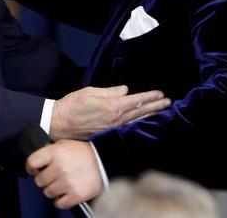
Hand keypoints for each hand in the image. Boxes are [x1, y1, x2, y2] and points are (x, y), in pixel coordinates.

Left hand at [27, 139, 102, 208]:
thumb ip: (49, 152)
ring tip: (61, 184)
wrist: (104, 162)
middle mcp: (59, 167)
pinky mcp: (76, 195)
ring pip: (47, 193)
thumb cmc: (83, 153)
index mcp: (55, 152)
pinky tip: (65, 193)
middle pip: (39, 181)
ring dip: (52, 190)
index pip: (32, 162)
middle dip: (44, 179)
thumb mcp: (63, 144)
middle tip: (52, 177)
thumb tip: (37, 162)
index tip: (33, 170)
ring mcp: (67, 182)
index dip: (30, 167)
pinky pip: (59, 204)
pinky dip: (60, 201)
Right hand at [50, 85, 170, 139]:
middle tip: (167, 102)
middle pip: (140, 113)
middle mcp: (116, 120)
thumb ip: (110, 91)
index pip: (136, 101)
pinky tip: (144, 123)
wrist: (59, 123)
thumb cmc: (72, 105)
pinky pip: (129, 129)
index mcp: (112, 106)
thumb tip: (125, 90)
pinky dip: (139, 124)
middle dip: (155, 106)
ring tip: (161, 111)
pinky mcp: (109, 135)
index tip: (160, 93)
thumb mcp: (90, 92)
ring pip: (136, 122)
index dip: (150, 97)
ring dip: (150, 116)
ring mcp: (113, 130)